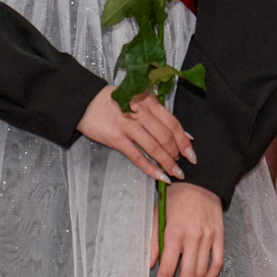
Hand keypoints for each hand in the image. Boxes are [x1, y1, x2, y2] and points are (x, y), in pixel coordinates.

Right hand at [79, 85, 194, 182]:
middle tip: (182, 165)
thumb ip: (158, 115)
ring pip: (154, 147)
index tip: (191, 152)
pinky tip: (159, 176)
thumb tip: (183, 134)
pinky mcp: (116, 137)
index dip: (184, 139)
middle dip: (177, 154)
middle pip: (165, 136)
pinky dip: (150, 168)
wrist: (84, 102)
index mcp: (148, 101)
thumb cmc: (113, 102)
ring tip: (175, 173)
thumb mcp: (137, 100)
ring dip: (167, 163)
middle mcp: (140, 112)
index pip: (172, 122)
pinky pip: (137, 156)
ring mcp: (128, 124)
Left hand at [147, 182, 223, 276]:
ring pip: (201, 274)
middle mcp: (193, 237)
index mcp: (174, 233)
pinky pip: (217, 263)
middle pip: (186, 276)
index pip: (167, 269)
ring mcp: (208, 238)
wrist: (200, 181)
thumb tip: (150, 266)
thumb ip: (153, 242)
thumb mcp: (157, 216)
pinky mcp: (220, 237)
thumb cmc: (175, 199)